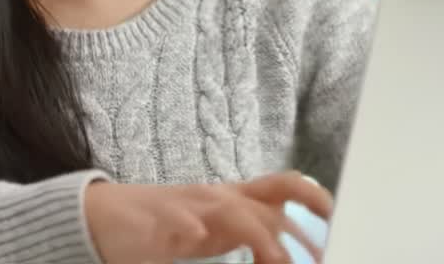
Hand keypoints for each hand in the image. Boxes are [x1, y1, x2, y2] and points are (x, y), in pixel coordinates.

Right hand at [84, 170, 332, 263]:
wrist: (102, 216)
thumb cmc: (164, 226)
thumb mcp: (215, 230)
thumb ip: (251, 232)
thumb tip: (288, 247)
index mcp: (235, 198)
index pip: (285, 188)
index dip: (316, 198)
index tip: (341, 219)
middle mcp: (220, 196)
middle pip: (275, 190)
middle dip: (306, 208)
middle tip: (326, 240)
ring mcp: (192, 206)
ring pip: (236, 211)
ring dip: (262, 236)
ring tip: (280, 261)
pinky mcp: (160, 222)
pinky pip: (181, 223)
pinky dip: (192, 228)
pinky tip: (197, 238)